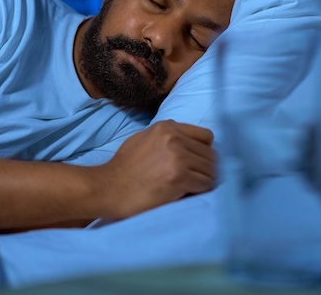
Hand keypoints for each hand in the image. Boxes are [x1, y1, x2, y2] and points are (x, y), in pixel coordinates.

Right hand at [98, 120, 216, 218]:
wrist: (109, 188)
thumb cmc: (123, 168)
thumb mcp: (143, 139)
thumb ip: (165, 137)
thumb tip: (187, 142)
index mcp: (166, 127)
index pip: (205, 136)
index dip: (203, 151)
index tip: (197, 162)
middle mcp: (174, 139)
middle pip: (211, 154)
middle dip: (206, 168)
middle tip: (195, 178)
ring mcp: (178, 158)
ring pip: (211, 169)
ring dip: (204, 180)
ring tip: (191, 187)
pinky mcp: (179, 178)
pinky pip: (205, 184)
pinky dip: (200, 190)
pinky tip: (187, 193)